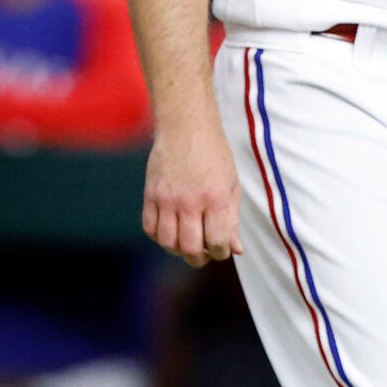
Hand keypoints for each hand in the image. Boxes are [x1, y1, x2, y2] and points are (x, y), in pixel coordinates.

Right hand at [144, 124, 242, 267]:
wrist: (186, 127)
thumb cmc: (214, 156)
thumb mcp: (231, 185)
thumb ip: (232, 220)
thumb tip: (236, 250)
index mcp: (216, 198)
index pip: (217, 242)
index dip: (220, 253)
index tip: (221, 250)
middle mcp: (190, 201)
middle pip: (190, 248)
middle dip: (199, 259)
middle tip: (203, 255)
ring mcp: (167, 199)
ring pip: (167, 242)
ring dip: (178, 251)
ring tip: (186, 245)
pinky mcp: (150, 194)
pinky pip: (150, 228)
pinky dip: (159, 237)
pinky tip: (170, 233)